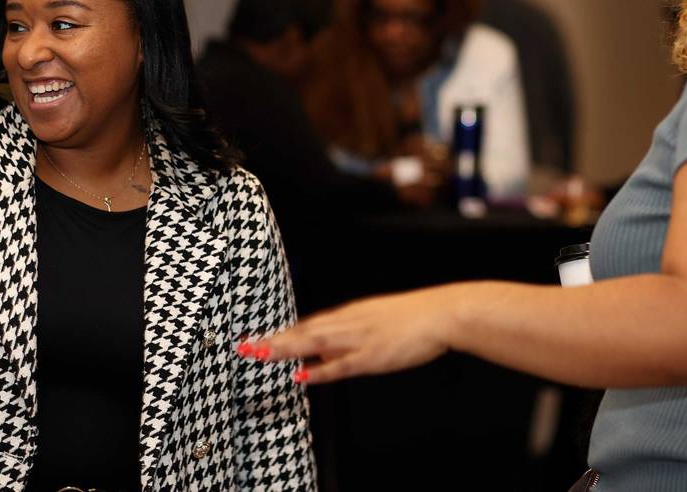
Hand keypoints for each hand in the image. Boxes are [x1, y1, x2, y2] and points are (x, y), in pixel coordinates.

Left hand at [245, 286, 461, 384]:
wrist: (440, 313)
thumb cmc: (412, 318)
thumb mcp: (375, 320)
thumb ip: (348, 334)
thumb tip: (322, 353)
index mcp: (350, 314)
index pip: (308, 324)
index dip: (282, 332)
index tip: (258, 338)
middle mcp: (349, 323)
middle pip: (304, 331)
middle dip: (274, 340)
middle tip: (246, 346)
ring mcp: (360, 339)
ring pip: (315, 343)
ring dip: (287, 349)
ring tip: (261, 354)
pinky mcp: (374, 355)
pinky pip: (342, 365)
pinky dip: (320, 370)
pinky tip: (301, 374)